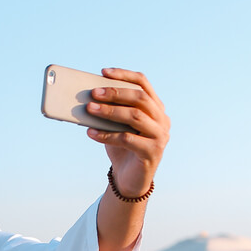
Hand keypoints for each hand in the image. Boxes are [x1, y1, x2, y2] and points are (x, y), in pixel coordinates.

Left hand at [85, 68, 169, 196]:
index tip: (103, 72)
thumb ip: (110, 110)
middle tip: (93, 93)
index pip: (143, 83)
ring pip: (136, 116)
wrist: (129, 178)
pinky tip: (91, 132)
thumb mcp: (116, 125)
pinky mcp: (153, 152)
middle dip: (115, 93)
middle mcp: (162, 119)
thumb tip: (88, 98)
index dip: (124, 75)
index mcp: (156, 107)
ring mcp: (160, 136)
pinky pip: (127, 139)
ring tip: (89, 109)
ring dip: (110, 111)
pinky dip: (106, 135)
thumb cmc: (121, 147)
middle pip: (140, 98)